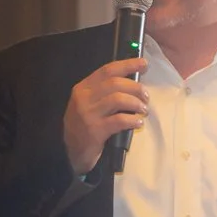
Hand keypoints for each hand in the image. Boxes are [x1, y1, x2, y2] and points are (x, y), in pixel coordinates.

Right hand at [63, 58, 149, 174]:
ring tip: (143, 110)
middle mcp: (83, 97)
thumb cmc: (84, 126)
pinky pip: (119, 120)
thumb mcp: (89, 104)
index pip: (107, 70)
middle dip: (135, 88)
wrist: (70, 152)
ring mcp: (88, 114)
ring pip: (118, 99)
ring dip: (136, 103)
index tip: (144, 64)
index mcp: (83, 87)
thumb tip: (133, 83)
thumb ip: (104, 93)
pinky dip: (133, 120)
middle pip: (115, 83)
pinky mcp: (94, 130)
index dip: (127, 65)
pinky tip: (138, 123)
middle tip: (146, 96)